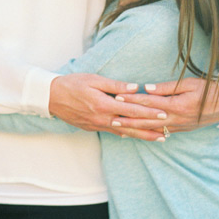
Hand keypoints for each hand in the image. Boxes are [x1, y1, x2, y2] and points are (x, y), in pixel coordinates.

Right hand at [48, 73, 167, 140]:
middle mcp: (102, 118)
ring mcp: (97, 125)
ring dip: (142, 135)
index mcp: (104, 105)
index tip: (165, 113)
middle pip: (131, 125)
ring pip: (124, 132)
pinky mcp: (92, 127)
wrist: (50, 97)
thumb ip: (115, 85)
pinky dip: (125, 135)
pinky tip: (135, 136)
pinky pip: (112, 132)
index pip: (132, 110)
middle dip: (151, 128)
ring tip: (158, 138)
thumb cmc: (71, 84)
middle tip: (169, 130)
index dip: (150, 112)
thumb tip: (135, 88)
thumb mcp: (93, 79)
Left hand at [110, 78, 218, 133]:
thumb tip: (146, 88)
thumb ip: (166, 87)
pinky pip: (157, 132)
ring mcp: (176, 126)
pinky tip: (133, 133)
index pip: (149, 102)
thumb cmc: (208, 91)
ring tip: (116, 126)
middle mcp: (174, 118)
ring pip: (149, 128)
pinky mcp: (178, 129)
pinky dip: (144, 133)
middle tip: (109, 116)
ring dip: (132, 127)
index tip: (117, 96)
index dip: (132, 99)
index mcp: (176, 105)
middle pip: (145, 118)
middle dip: (126, 118)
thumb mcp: (189, 83)